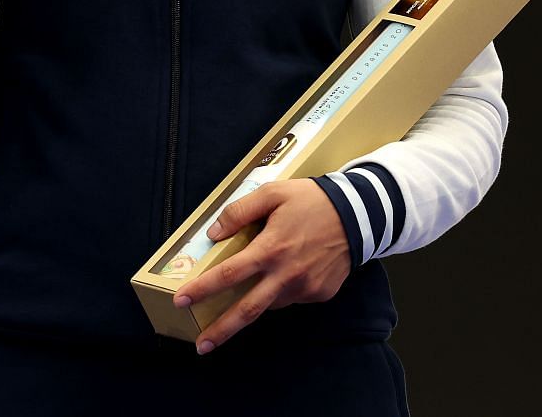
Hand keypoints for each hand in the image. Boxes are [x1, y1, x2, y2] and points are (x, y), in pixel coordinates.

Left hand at [173, 178, 352, 353]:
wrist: (360, 215)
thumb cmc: (311, 200)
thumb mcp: (272, 193)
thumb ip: (239, 212)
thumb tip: (214, 233)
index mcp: (271, 249)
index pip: (229, 274)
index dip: (202, 289)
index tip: (181, 301)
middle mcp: (287, 275)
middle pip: (248, 310)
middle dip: (222, 330)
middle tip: (201, 347)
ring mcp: (305, 288)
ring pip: (270, 303)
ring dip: (252, 303)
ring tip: (244, 292)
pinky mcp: (320, 294)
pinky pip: (290, 298)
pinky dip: (278, 290)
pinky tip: (283, 272)